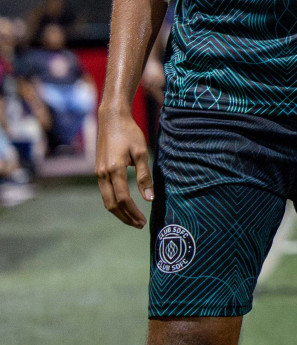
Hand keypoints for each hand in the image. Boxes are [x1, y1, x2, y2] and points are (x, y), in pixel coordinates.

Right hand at [95, 104, 152, 227]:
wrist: (111, 119)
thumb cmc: (130, 133)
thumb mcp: (142, 152)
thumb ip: (144, 175)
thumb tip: (149, 198)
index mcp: (114, 170)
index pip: (123, 199)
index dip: (133, 212)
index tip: (143, 221)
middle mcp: (103, 174)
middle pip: (111, 204)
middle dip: (125, 217)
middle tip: (139, 225)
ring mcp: (98, 173)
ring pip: (106, 200)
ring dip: (119, 212)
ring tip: (133, 219)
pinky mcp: (99, 170)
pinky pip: (105, 192)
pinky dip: (114, 202)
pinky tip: (124, 205)